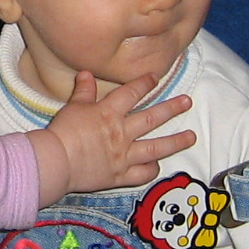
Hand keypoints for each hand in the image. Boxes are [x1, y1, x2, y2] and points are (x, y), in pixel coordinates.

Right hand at [32, 71, 195, 203]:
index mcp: (109, 113)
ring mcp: (124, 155)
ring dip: (176, 141)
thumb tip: (86, 73)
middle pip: (152, 118)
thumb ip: (83, 91)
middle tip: (187, 102)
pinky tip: (158, 166)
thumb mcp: (72, 107)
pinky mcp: (120, 175)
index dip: (145, 83)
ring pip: (156, 147)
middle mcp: (122, 133)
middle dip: (172, 109)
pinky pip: (142, 174)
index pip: (131, 93)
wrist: (57, 162)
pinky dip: (152, 170)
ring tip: (192, 136)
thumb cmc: (63, 133)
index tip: (156, 77)